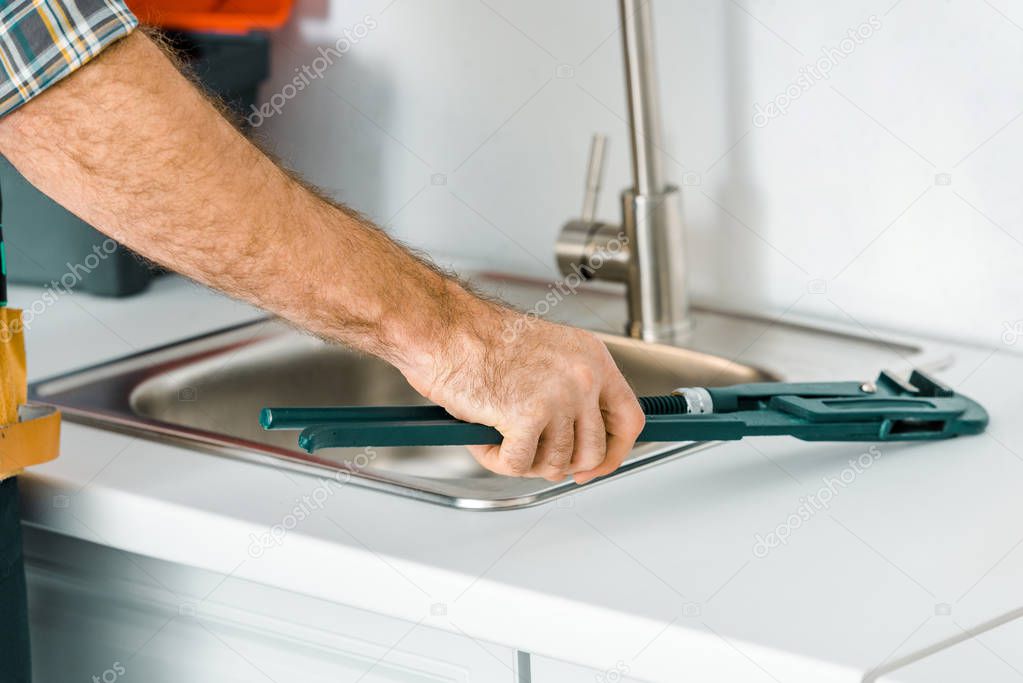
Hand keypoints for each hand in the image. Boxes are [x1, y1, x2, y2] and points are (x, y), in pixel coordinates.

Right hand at [401, 300, 645, 483]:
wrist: (443, 327)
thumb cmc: (479, 338)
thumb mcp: (547, 356)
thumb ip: (571, 392)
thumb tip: (576, 437)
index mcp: (592, 358)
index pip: (629, 418)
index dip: (615, 452)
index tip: (596, 466)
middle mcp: (582, 377)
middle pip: (593, 451)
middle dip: (562, 465)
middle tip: (534, 458)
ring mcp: (558, 397)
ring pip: (556, 464)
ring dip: (524, 461)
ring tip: (499, 436)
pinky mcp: (526, 417)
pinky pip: (519, 465)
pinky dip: (496, 459)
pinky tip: (483, 438)